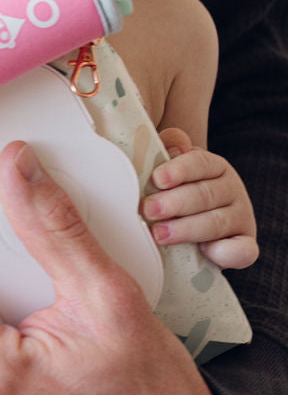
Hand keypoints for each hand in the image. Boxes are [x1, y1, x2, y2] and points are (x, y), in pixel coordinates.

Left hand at [145, 128, 258, 268]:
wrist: (196, 232)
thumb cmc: (175, 194)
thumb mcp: (169, 171)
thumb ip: (169, 149)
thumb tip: (175, 141)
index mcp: (214, 167)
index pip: (200, 162)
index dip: (179, 169)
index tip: (157, 179)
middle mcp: (232, 190)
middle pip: (205, 194)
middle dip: (175, 203)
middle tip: (149, 210)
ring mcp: (241, 218)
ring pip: (217, 222)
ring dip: (187, 229)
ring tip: (160, 234)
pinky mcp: (245, 246)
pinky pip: (242, 251)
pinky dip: (224, 253)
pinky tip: (203, 252)